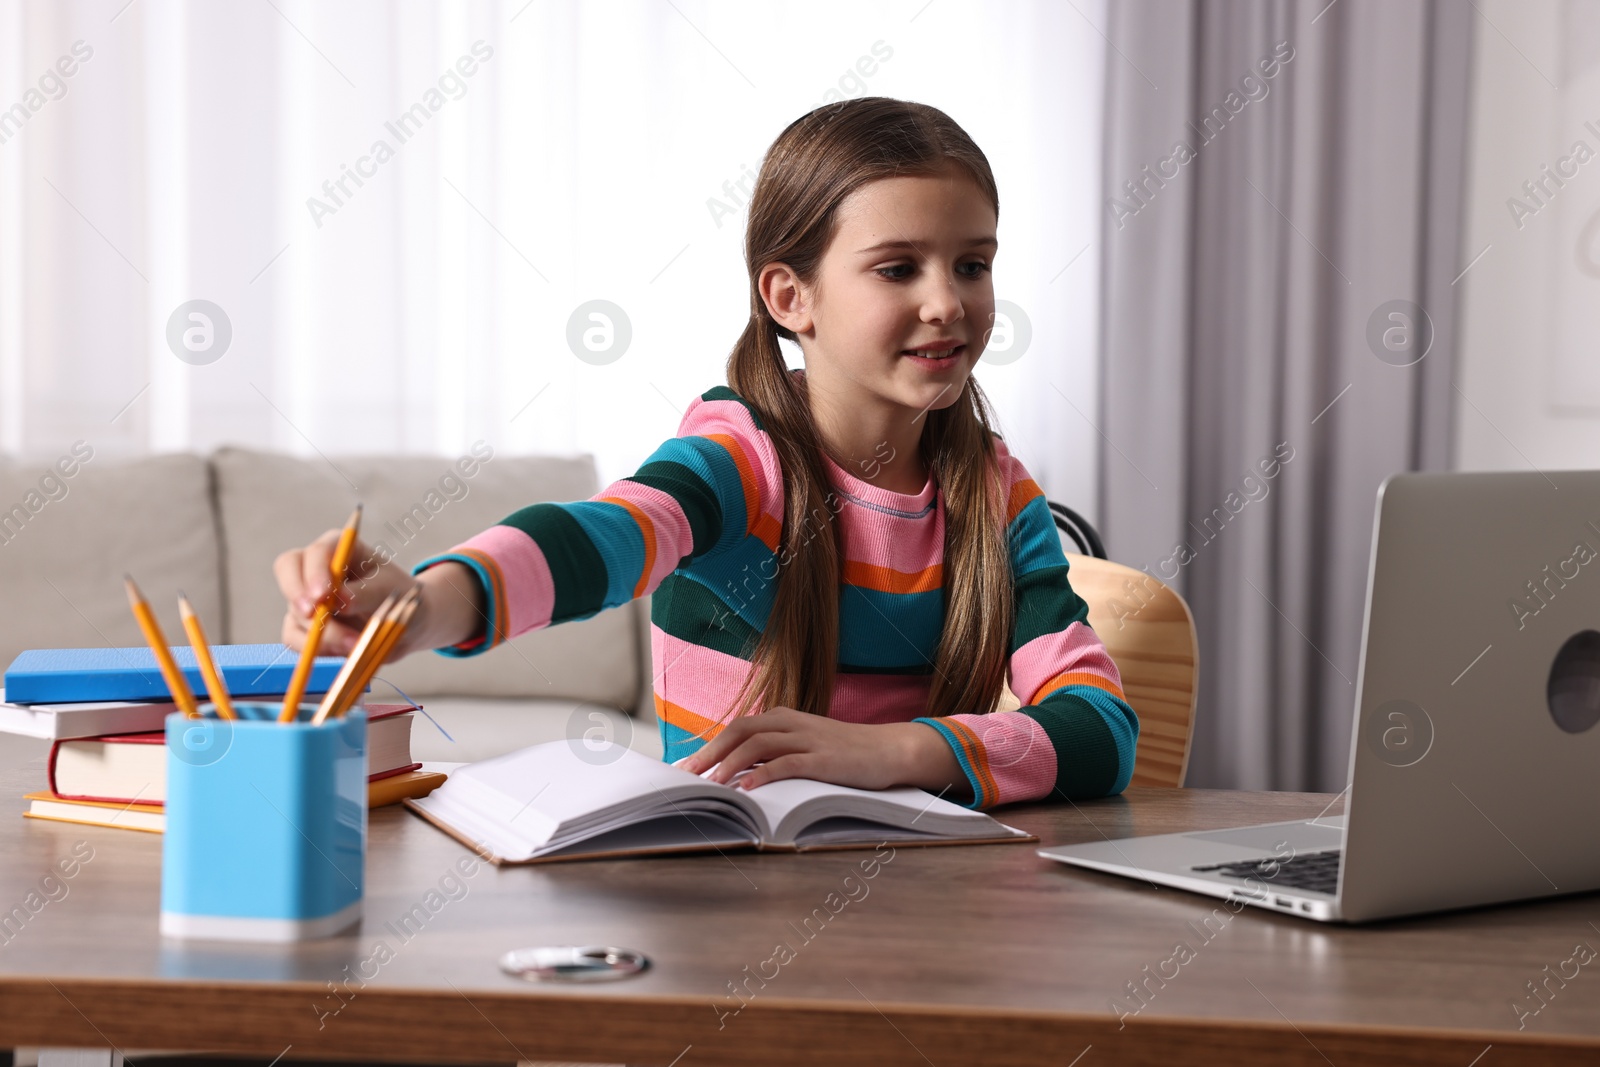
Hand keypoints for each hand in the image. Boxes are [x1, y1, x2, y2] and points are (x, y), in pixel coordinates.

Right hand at [274, 530, 416, 657]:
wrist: (407, 625)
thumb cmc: (399, 597)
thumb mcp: (390, 591)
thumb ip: (365, 593)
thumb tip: (339, 599)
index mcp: (341, 548)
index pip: (317, 552)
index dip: (315, 573)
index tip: (323, 596)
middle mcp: (317, 567)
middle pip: (288, 569)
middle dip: (298, 594)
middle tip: (312, 615)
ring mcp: (307, 595)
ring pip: (294, 610)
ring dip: (319, 632)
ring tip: (354, 644)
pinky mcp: (304, 624)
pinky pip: (293, 636)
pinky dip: (313, 648)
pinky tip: (342, 652)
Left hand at [675, 707, 957, 793]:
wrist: (890, 750)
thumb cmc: (845, 753)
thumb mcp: (807, 745)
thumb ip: (777, 752)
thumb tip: (739, 774)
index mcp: (785, 718)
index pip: (738, 727)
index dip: (710, 744)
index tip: (686, 765)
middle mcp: (792, 723)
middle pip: (740, 730)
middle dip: (710, 752)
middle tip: (686, 775)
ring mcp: (808, 739)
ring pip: (757, 744)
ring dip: (730, 763)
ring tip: (711, 784)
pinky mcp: (823, 759)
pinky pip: (786, 763)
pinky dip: (762, 775)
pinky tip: (747, 789)